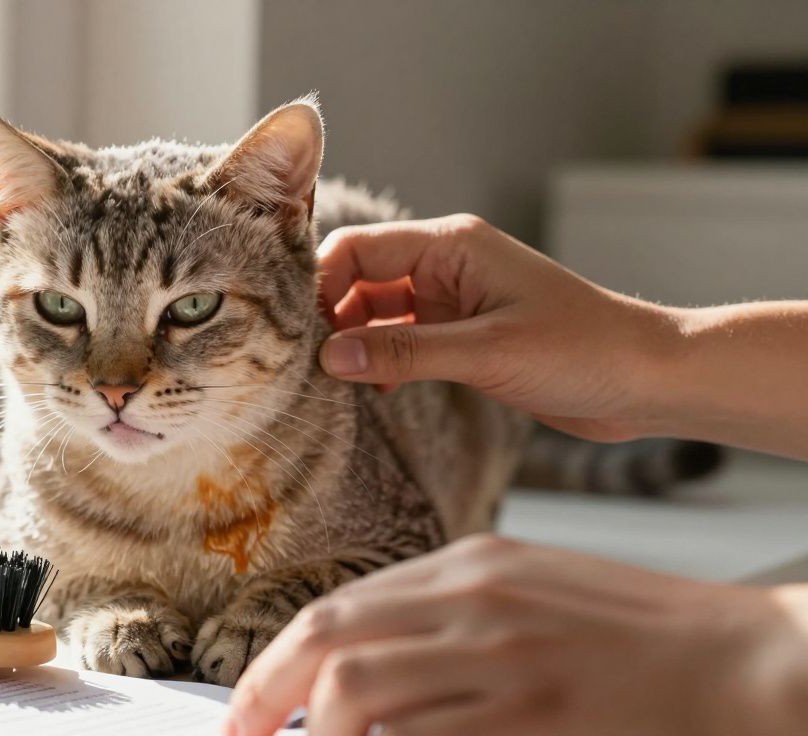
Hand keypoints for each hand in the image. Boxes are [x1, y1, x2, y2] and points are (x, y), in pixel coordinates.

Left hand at [224, 535, 807, 735]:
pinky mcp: (535, 717)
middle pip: (329, 643)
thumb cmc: (631, 632)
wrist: (737, 661)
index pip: (336, 611)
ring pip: (362, 695)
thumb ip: (438, 618)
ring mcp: (506, 660)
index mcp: (470, 565)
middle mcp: (476, 603)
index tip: (246, 708)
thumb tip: (349, 669)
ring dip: (320, 733)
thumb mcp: (525, 592)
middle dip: (265, 695)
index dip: (273, 663)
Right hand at [315, 215, 676, 441]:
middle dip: (330, 317)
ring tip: (333, 384)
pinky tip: (375, 392)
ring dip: (355, 344)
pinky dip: (381, 362)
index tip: (294, 331)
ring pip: (376, 312)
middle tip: (304, 365)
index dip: (320, 283)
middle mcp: (446, 265)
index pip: (358, 248)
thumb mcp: (486, 353)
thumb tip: (330, 358)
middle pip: (359, 278)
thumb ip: (403, 353)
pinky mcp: (462, 335)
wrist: (646, 381)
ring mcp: (452, 300)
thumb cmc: (582, 351)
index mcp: (451, 245)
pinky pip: (401, 341)